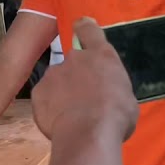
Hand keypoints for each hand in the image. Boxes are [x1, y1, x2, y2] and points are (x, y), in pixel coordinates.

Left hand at [31, 18, 138, 141]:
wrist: (88, 134)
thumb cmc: (116, 116)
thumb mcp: (126, 97)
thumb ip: (111, 86)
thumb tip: (106, 92)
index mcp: (101, 55)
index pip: (88, 30)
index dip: (84, 30)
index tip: (81, 30)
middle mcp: (74, 58)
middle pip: (72, 62)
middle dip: (76, 76)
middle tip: (83, 97)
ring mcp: (53, 74)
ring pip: (56, 80)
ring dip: (62, 92)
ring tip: (71, 115)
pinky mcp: (38, 92)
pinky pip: (44, 98)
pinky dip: (50, 107)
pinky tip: (59, 122)